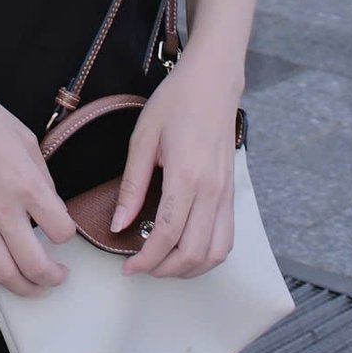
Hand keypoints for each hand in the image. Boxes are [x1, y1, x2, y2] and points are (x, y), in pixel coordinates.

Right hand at [0, 75, 76, 295]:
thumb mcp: (27, 140)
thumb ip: (43, 178)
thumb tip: (53, 208)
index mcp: (26, 184)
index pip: (60, 231)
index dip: (67, 235)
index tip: (62, 231)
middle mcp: (2, 209)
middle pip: (34, 265)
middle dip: (53, 278)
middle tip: (59, 277)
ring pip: (3, 275)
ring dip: (24, 288)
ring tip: (34, 286)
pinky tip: (0, 274)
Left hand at [112, 51, 239, 278]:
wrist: (213, 82)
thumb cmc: (176, 102)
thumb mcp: (143, 137)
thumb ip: (132, 185)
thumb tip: (119, 224)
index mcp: (186, 175)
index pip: (166, 234)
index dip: (145, 259)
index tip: (128, 267)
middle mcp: (212, 190)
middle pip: (194, 252)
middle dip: (166, 270)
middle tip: (142, 267)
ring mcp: (226, 193)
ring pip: (216, 252)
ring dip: (190, 268)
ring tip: (164, 263)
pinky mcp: (232, 192)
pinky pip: (227, 237)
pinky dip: (209, 254)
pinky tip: (189, 250)